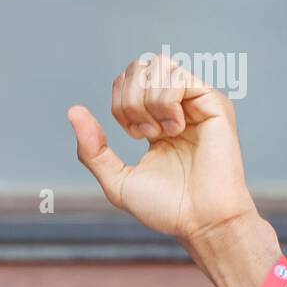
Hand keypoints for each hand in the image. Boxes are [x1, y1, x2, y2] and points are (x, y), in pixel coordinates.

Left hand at [69, 55, 255, 242]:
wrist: (200, 222)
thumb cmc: (166, 207)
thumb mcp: (117, 181)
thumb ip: (93, 151)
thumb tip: (73, 111)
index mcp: (156, 120)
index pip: (128, 82)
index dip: (120, 102)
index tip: (134, 136)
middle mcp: (177, 106)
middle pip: (139, 66)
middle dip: (130, 99)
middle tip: (143, 133)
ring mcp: (196, 101)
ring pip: (158, 64)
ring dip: (148, 101)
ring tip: (162, 132)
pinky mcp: (213, 102)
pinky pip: (178, 76)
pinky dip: (166, 102)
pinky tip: (176, 128)